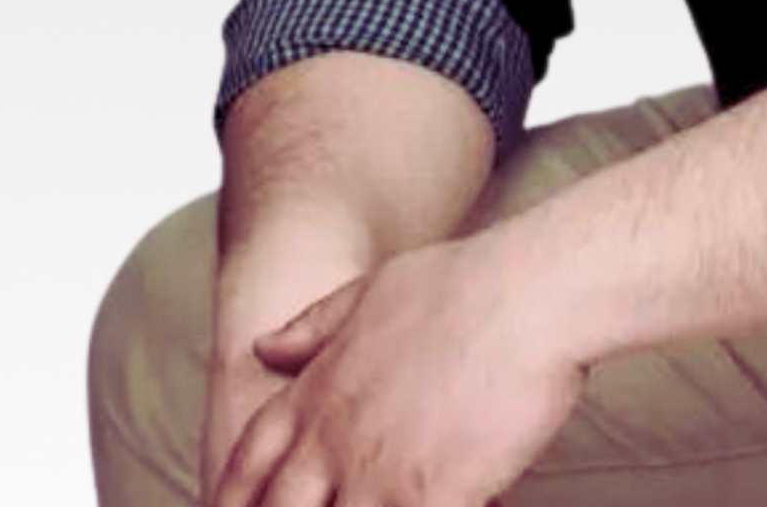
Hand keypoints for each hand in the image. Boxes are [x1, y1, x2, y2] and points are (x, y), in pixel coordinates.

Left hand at [210, 228, 586, 506]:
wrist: (532, 293)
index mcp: (320, 390)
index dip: (234, 494)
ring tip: (384, 503)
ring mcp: (376, 476)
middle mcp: (334, 439)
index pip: (250, 460)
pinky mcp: (427, 500)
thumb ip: (316, 326)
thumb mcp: (377, 289)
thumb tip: (264, 346)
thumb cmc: (468, 283)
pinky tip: (454, 506)